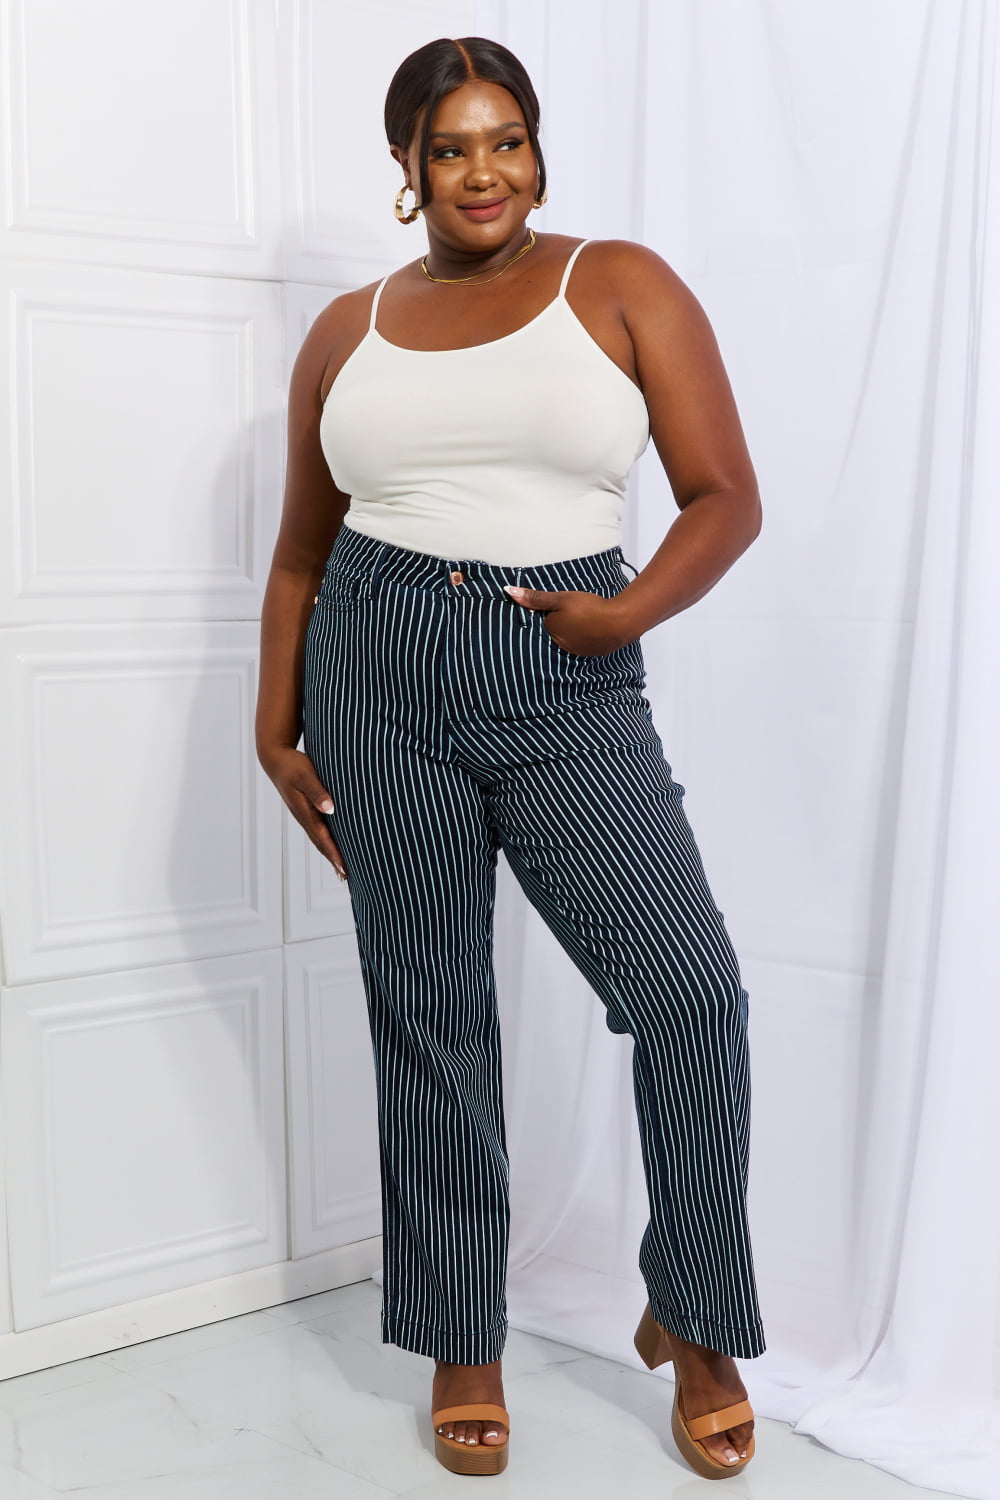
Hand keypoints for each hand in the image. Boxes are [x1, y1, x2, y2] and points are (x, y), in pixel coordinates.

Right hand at [258, 745, 346, 879]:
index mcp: (304, 812)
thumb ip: (318, 792)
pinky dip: (326, 842)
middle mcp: (304, 817)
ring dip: (330, 854)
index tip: (344, 868)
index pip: (322, 838)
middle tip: (346, 877)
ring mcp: (304, 815)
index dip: (334, 853)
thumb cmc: (292, 765)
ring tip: (341, 869)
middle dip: (333, 860)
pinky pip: (319, 830)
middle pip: (321, 844)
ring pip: (319, 839)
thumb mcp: (305, 775)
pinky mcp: (306, 809)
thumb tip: (330, 809)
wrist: (276, 759)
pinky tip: (332, 845)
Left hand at [504, 585, 630, 655]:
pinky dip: (584, 635)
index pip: (541, 622)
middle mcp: (560, 646)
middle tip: (573, 611)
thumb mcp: (560, 598)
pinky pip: (581, 643)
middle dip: (559, 622)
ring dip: (572, 630)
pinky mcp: (591, 652)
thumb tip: (508, 591)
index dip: (546, 612)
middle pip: (554, 631)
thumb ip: (535, 597)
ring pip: (568, 638)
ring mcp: (576, 651)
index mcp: (551, 632)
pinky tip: (591, 626)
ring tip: (582, 618)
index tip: (555, 606)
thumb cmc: (589, 608)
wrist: (620, 622)